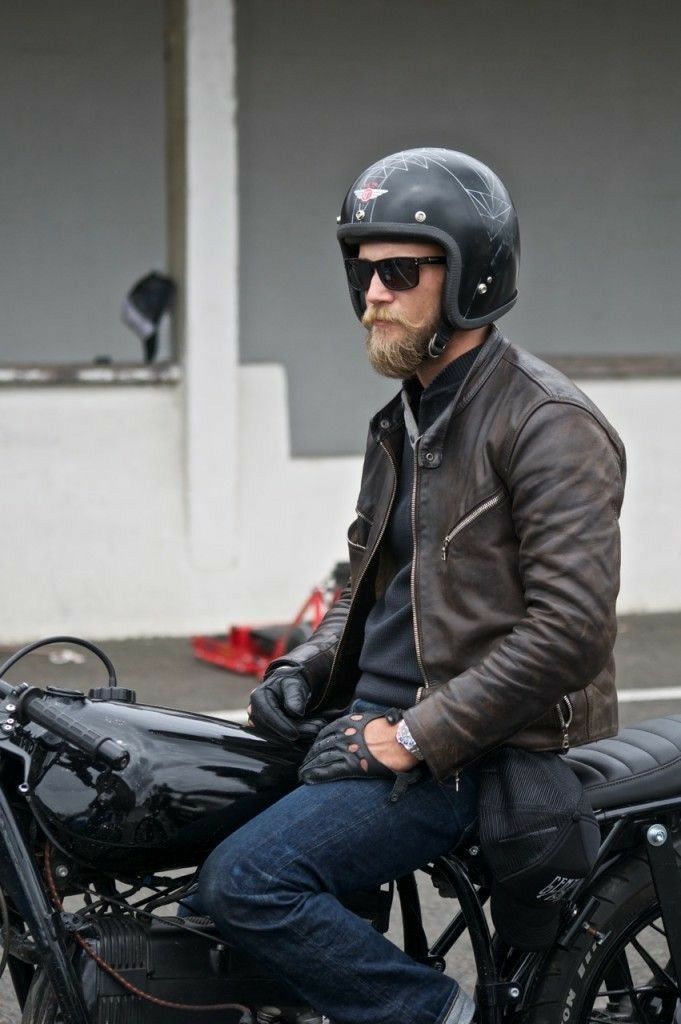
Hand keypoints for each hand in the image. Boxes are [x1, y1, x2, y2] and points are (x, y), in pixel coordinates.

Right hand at [248, 667, 310, 739]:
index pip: (268, 715)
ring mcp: (257, 722)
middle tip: (315, 730)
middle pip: (272, 728)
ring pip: (275, 735)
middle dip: (293, 731)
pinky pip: (277, 737)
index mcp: (258, 696)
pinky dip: (293, 736)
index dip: (281, 726)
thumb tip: (296, 712)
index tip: (295, 735)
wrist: (287, 687)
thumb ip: (295, 696)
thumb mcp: (294, 684)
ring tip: (316, 729)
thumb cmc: (289, 684)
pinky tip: (309, 733)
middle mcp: (254, 710)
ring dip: (296, 735)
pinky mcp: (264, 730)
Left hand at [299, 709, 416, 783]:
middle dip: (310, 757)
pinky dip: (316, 775)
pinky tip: (308, 779)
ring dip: (309, 767)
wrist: (403, 737)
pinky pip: (329, 771)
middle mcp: (343, 735)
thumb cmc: (393, 728)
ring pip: (320, 759)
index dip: (317, 744)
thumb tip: (358, 724)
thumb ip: (360, 722)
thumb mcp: (372, 718)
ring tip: (302, 774)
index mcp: (348, 723)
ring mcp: (346, 750)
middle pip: (320, 747)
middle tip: (303, 765)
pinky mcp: (352, 765)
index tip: (313, 751)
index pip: (325, 734)